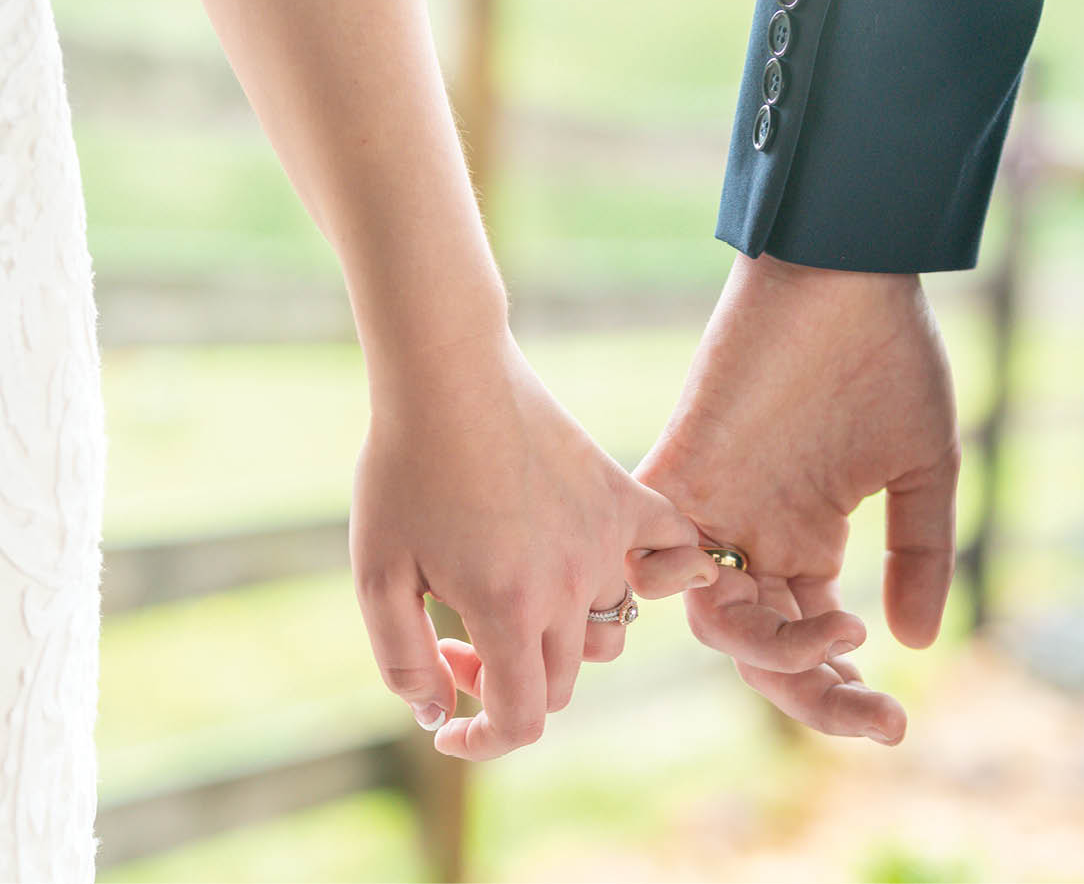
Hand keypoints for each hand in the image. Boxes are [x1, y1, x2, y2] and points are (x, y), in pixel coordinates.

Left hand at [350, 327, 715, 760]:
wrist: (448, 376)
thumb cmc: (402, 470)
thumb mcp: (377, 574)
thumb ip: (404, 660)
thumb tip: (438, 714)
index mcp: (508, 609)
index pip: (523, 720)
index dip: (483, 740)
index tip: (450, 725)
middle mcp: (570, 584)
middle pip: (560, 683)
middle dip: (505, 685)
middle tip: (454, 641)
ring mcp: (604, 539)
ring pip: (607, 632)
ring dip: (563, 644)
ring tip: (517, 604)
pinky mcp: (621, 496)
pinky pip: (672, 549)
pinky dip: (663, 572)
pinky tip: (620, 569)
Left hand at [636, 253, 958, 742]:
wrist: (843, 274)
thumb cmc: (888, 358)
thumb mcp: (922, 467)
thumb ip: (918, 554)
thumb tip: (915, 645)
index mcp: (809, 542)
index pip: (811, 642)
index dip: (842, 692)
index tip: (895, 725)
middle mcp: (756, 536)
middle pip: (760, 646)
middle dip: (812, 691)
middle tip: (868, 712)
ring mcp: (717, 506)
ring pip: (713, 615)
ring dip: (768, 648)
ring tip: (833, 639)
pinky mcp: (681, 465)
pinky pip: (655, 543)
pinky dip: (674, 579)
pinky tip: (731, 595)